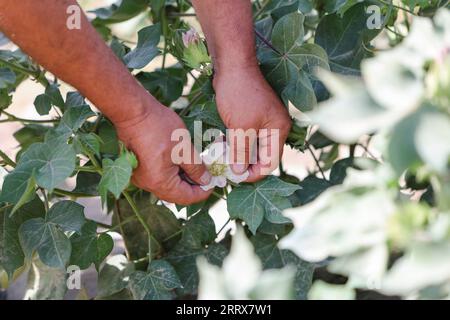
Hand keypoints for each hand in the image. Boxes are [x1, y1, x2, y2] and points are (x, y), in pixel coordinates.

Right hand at [115, 99, 211, 204]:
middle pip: (176, 194)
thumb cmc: (159, 128)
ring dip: (183, 178)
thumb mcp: (184, 148)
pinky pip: (159, 176)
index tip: (214, 183)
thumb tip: (206, 181)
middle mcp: (148, 184)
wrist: (133, 112)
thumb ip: (196, 168)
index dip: (203, 192)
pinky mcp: (138, 167)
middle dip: (193, 186)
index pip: (186, 197)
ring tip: (196, 166)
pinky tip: (182, 161)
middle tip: (207, 175)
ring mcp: (141, 176)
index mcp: (160, 183)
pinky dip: (172, 172)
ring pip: (167, 185)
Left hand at [213, 64, 291, 181]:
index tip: (235, 178)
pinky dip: (235, 142)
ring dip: (238, 154)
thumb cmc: (239, 94)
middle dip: (245, 165)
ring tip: (222, 158)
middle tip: (227, 170)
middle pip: (262, 156)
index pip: (270, 163)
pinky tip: (222, 144)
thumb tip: (240, 173)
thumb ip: (241, 152)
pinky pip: (246, 136)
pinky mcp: (252, 116)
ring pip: (252, 147)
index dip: (254, 174)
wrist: (232, 65)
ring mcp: (264, 121)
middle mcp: (275, 127)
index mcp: (278, 130)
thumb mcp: (240, 127)